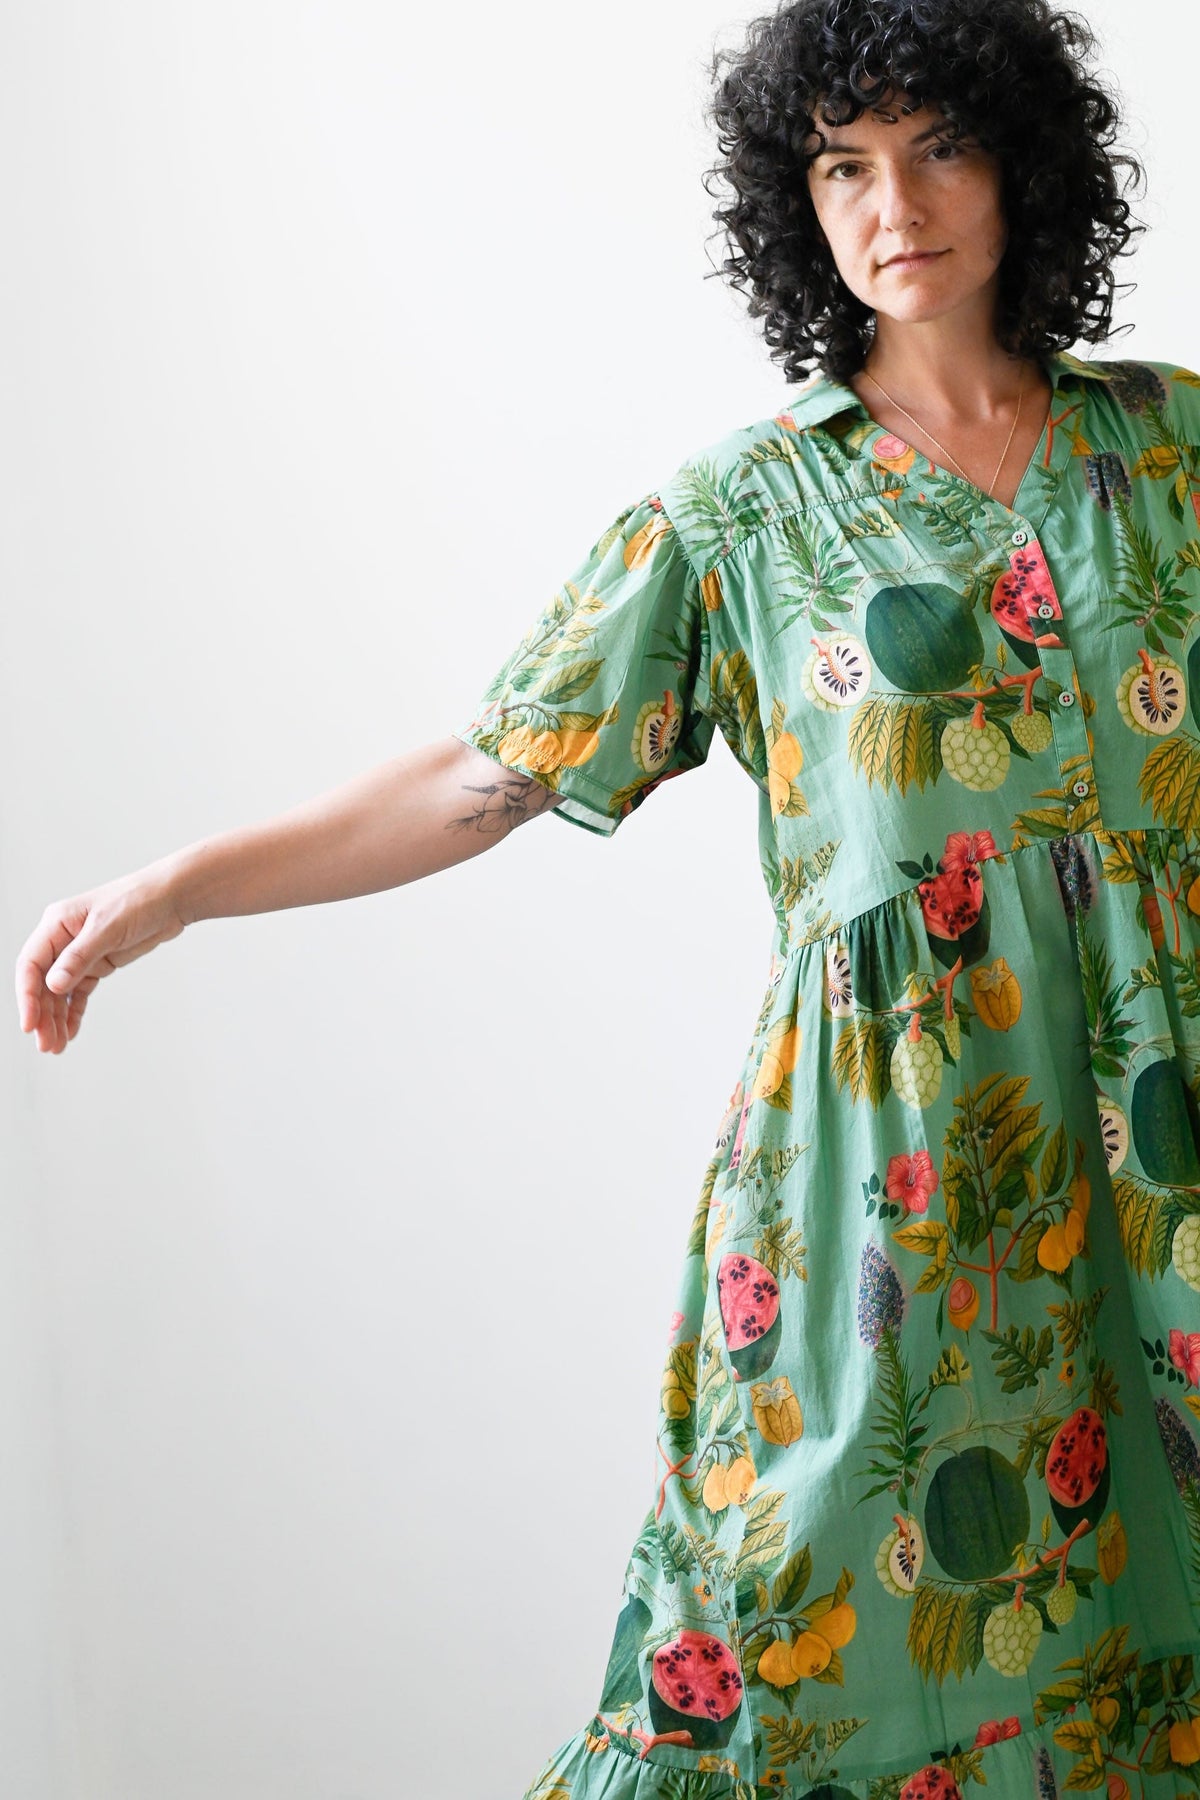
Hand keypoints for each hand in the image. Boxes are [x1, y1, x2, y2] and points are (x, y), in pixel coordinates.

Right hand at [15, 863, 189, 1053]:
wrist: (171, 899)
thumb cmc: (139, 901)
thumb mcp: (107, 928)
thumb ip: (79, 957)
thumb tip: (54, 985)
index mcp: (56, 924)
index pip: (31, 965)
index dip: (27, 996)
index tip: (30, 1023)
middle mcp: (62, 940)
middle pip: (43, 984)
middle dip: (43, 1015)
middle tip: (47, 1044)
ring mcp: (79, 954)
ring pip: (60, 993)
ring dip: (57, 1019)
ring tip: (57, 1045)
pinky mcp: (97, 964)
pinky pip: (79, 993)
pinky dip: (74, 1012)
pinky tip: (71, 1031)